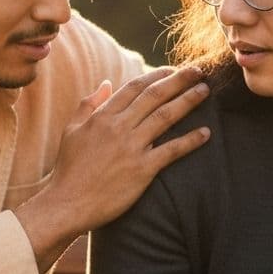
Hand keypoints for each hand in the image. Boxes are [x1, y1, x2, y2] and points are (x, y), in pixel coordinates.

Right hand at [15, 66, 210, 272]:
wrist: (67, 204)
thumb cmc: (68, 169)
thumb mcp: (71, 130)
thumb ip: (88, 105)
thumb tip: (105, 83)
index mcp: (102, 117)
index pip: (134, 87)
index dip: (156, 76)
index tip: (172, 70)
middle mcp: (118, 127)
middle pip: (154, 96)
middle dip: (178, 80)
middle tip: (198, 70)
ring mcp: (131, 148)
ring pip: (165, 117)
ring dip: (188, 101)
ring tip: (205, 90)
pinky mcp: (142, 170)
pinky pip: (171, 150)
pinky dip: (190, 140)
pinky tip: (205, 133)